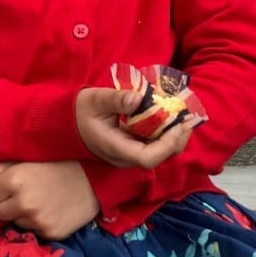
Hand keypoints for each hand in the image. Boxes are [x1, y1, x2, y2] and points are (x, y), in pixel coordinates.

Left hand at [0, 161, 96, 238]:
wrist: (94, 178)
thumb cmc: (56, 163)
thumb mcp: (24, 159)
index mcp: (13, 180)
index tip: (9, 185)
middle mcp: (23, 203)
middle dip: (4, 204)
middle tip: (24, 193)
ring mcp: (37, 221)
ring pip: (13, 223)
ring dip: (20, 214)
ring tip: (39, 200)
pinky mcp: (51, 233)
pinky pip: (31, 232)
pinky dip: (37, 224)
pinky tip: (49, 211)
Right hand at [76, 87, 198, 169]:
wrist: (70, 122)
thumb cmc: (81, 111)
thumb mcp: (95, 100)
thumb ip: (116, 99)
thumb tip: (139, 98)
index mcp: (116, 148)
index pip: (148, 158)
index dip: (166, 144)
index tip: (175, 123)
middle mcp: (127, 157)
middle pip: (161, 157)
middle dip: (177, 137)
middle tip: (185, 114)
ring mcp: (132, 154)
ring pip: (162, 152)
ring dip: (175, 134)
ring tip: (180, 112)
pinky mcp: (135, 148)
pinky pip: (157, 144)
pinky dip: (167, 131)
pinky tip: (170, 115)